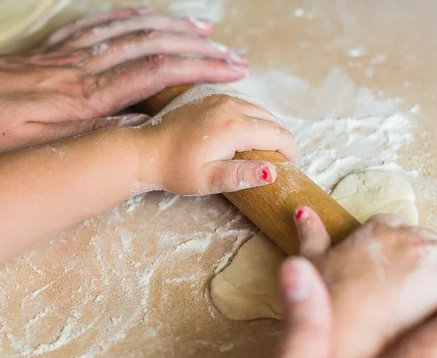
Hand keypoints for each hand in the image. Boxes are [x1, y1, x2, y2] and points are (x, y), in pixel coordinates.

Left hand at [0, 7, 247, 162]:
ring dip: (173, 26)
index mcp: (86, 95)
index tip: (232, 69)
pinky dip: (130, 16)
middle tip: (232, 52)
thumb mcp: (46, 145)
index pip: (157, 72)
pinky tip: (147, 15)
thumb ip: (96, 131)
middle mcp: (83, 66)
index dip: (200, 67)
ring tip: (204, 28)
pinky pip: (99, 23)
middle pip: (152, 44)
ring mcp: (68, 53)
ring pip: (131, 29)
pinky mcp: (53, 49)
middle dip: (198, 46)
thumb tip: (144, 122)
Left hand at [136, 94, 296, 194]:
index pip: (278, 134)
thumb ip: (242, 175)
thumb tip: (272, 172)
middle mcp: (231, 106)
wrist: (145, 151)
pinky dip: (254, 119)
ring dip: (268, 129)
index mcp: (234, 126)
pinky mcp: (212, 99)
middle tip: (279, 163)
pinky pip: (245, 105)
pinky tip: (246, 136)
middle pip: (272, 120)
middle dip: (281, 141)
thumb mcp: (209, 180)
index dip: (290, 152)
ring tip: (265, 151)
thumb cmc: (176, 170)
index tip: (290, 168)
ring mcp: (221, 99)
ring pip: (260, 110)